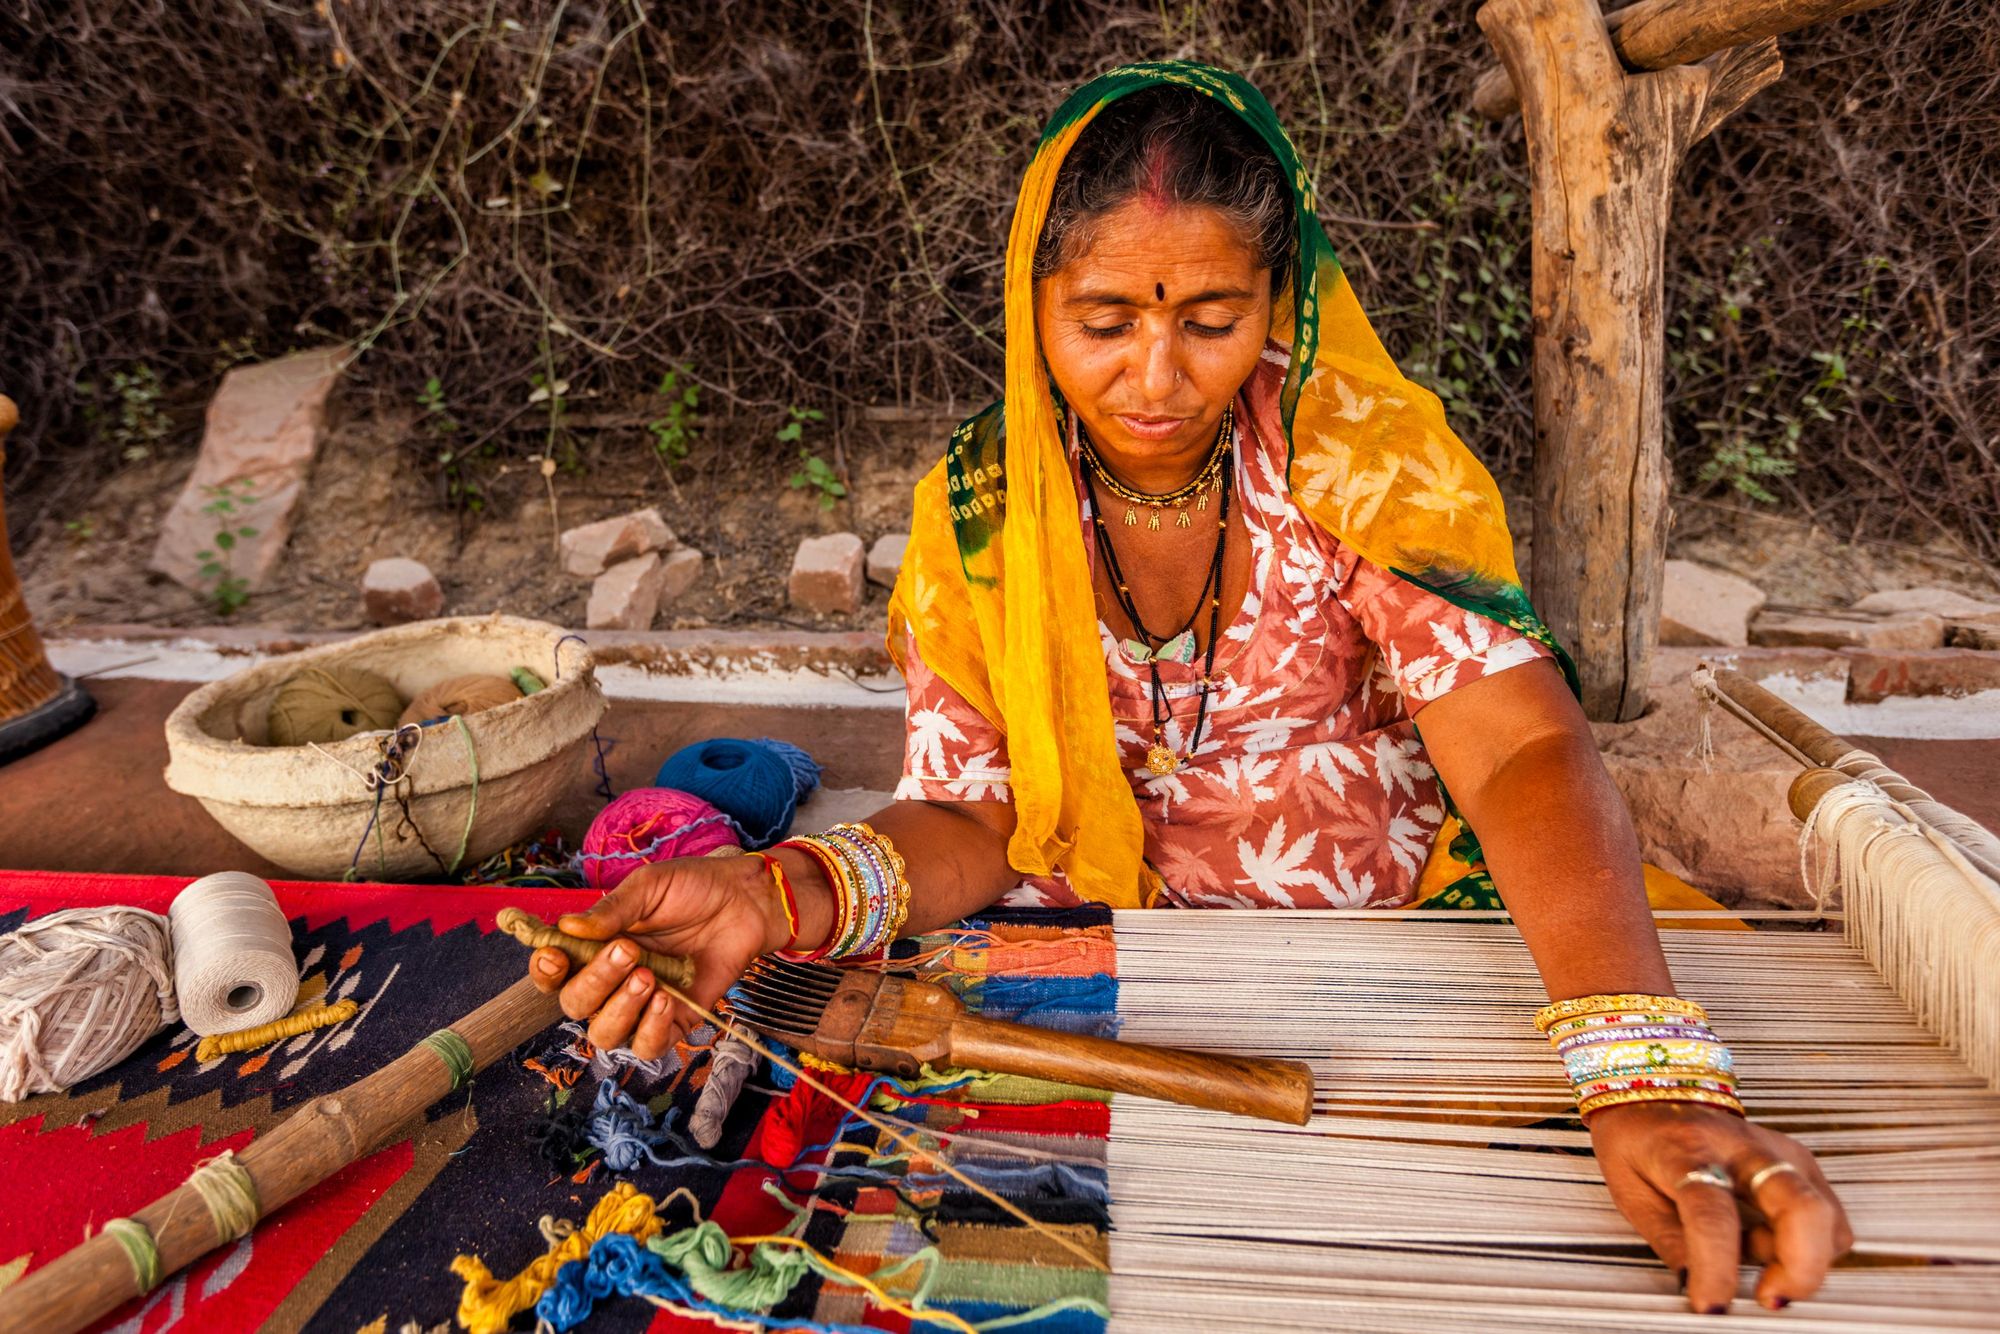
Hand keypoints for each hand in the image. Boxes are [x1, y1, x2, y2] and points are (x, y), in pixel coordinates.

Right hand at [525, 854, 790, 1059]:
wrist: (744, 901)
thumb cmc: (692, 888)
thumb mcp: (648, 888)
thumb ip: (610, 911)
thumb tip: (566, 928)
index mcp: (594, 946)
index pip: (554, 973)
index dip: (545, 971)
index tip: (553, 955)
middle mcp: (611, 981)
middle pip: (575, 1004)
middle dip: (595, 981)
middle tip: (628, 950)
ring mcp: (640, 1004)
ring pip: (604, 1034)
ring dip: (620, 1009)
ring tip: (649, 976)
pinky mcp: (674, 1021)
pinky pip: (648, 1047)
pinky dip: (651, 1029)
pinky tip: (666, 1000)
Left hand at [1589, 1101, 1852, 1312]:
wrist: (1654, 1093)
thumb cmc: (1640, 1143)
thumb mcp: (1632, 1192)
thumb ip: (1670, 1243)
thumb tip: (1698, 1292)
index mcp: (1688, 1152)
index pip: (1712, 1214)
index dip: (1716, 1268)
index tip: (1712, 1309)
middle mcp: (1745, 1147)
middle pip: (1801, 1207)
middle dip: (1801, 1268)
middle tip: (1769, 1298)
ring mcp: (1781, 1151)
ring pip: (1826, 1217)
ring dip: (1803, 1259)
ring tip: (1756, 1258)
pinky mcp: (1802, 1162)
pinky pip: (1830, 1218)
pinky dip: (1812, 1246)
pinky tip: (1772, 1242)